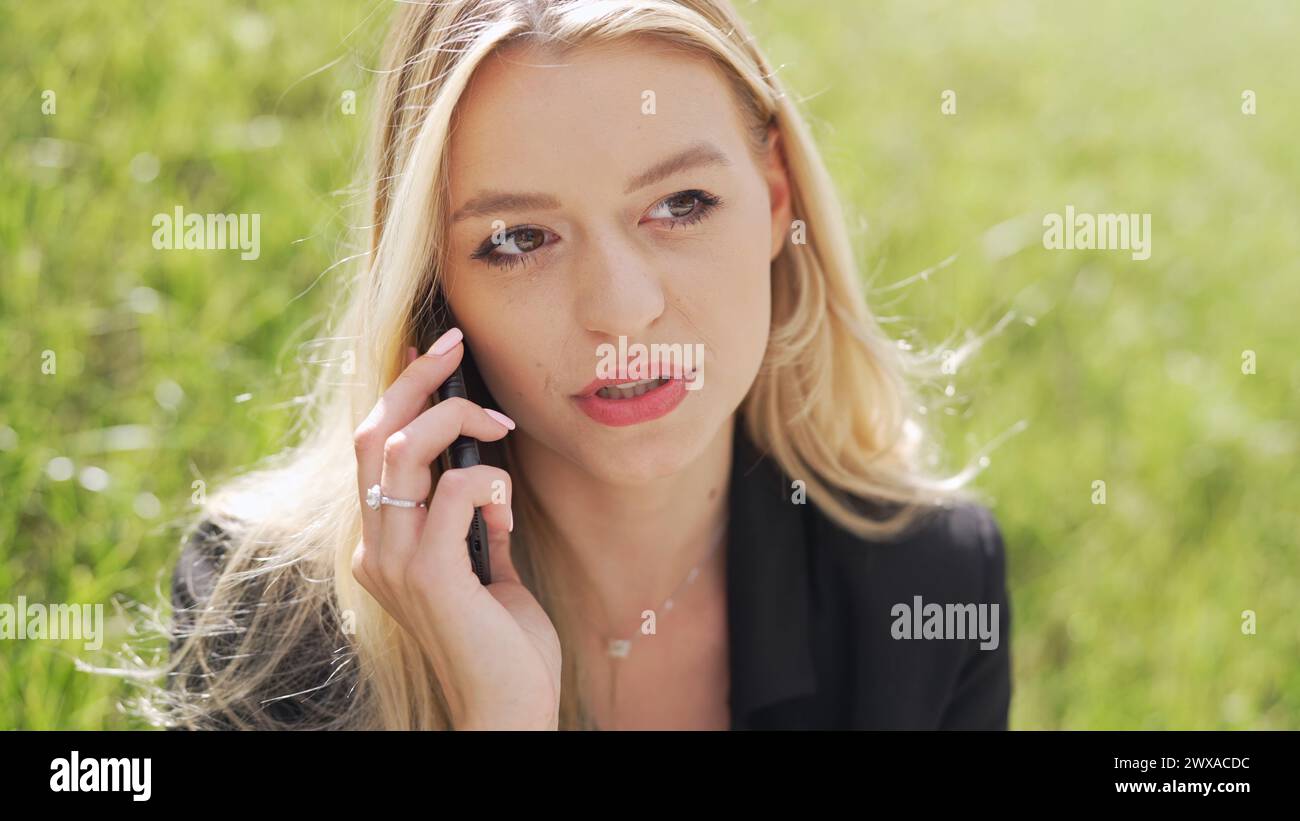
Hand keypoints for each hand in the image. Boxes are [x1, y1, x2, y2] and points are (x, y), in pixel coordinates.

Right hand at [351, 328, 560, 728]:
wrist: (508, 707)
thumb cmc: (503, 643)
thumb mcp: (483, 568)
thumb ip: (471, 524)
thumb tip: (480, 472)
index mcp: (383, 545)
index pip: (373, 451)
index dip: (398, 394)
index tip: (433, 354)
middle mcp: (374, 548)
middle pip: (372, 435)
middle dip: (415, 380)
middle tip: (455, 345)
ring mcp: (392, 561)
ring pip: (400, 450)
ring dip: (456, 419)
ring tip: (500, 427)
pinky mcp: (426, 574)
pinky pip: (453, 490)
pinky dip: (488, 482)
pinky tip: (507, 510)